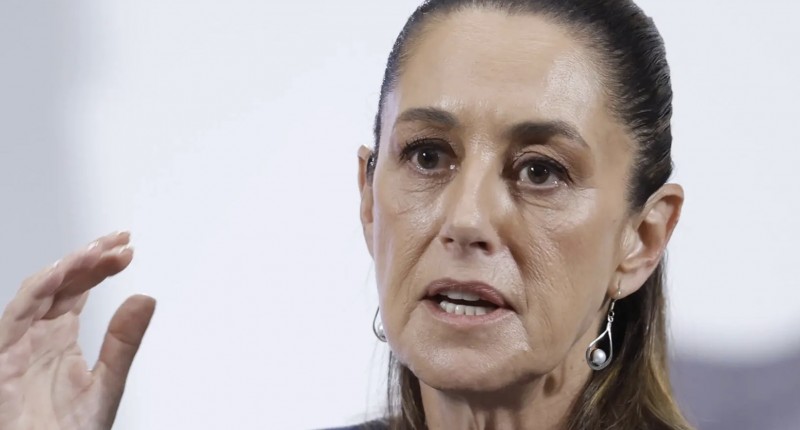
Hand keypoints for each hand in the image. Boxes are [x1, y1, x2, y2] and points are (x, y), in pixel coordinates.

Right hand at [0, 231, 155, 429]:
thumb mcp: (106, 382)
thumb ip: (124, 341)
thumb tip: (145, 299)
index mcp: (59, 337)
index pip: (79, 288)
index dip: (101, 265)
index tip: (127, 249)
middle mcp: (37, 335)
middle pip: (60, 282)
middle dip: (89, 257)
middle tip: (118, 242)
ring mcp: (18, 344)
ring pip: (37, 291)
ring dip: (66, 267)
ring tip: (96, 251)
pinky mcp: (4, 359)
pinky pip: (14, 317)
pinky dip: (36, 292)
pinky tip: (59, 274)